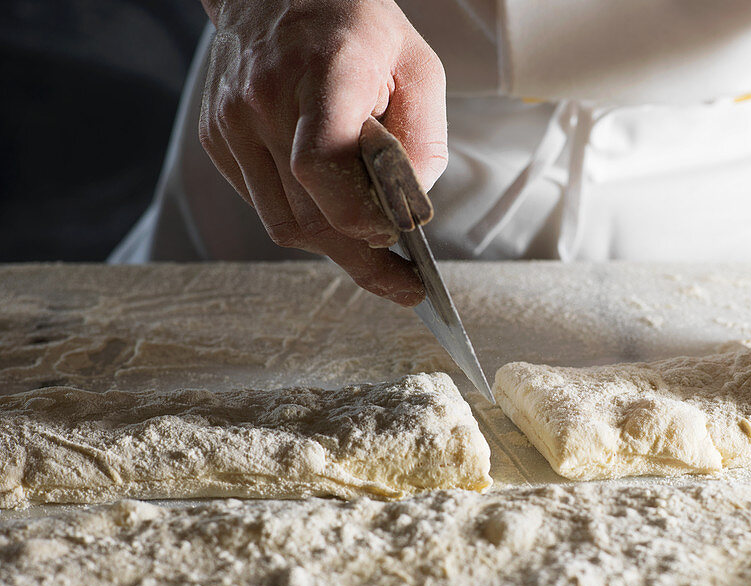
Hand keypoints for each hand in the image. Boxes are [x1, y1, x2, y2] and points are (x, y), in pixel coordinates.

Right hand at [197, 0, 447, 304]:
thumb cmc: (358, 27)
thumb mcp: (418, 68)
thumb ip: (423, 141)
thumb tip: (412, 210)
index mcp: (321, 72)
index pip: (321, 165)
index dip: (359, 216)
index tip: (396, 237)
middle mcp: (263, 99)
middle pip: (305, 214)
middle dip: (359, 257)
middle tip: (402, 284)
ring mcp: (231, 122)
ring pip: (282, 224)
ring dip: (332, 247)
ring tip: (375, 255)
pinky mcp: (217, 138)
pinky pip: (264, 205)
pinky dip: (304, 219)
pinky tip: (333, 209)